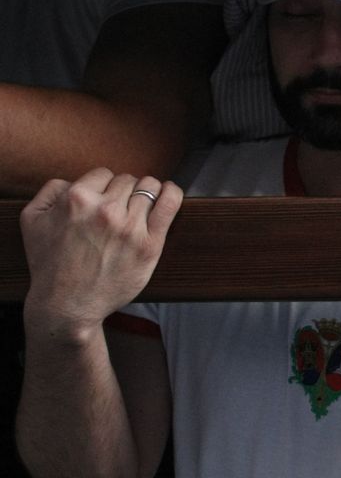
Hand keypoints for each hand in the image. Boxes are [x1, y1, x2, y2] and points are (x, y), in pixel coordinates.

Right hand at [21, 169, 181, 329]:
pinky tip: (168, 193)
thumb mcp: (32, 220)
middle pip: (127, 181)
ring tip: (140, 206)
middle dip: (123, 191)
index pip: (103, 174)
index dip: (103, 186)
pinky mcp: (150, 244)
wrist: (67, 304)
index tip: (102, 200)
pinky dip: (172, 193)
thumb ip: (50, 191)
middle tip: (117, 210)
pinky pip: (169, 204)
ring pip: (149, 188)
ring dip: (145, 193)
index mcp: (76, 199)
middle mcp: (105, 210)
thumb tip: (73, 180)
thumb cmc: (49, 263)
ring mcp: (130, 227)